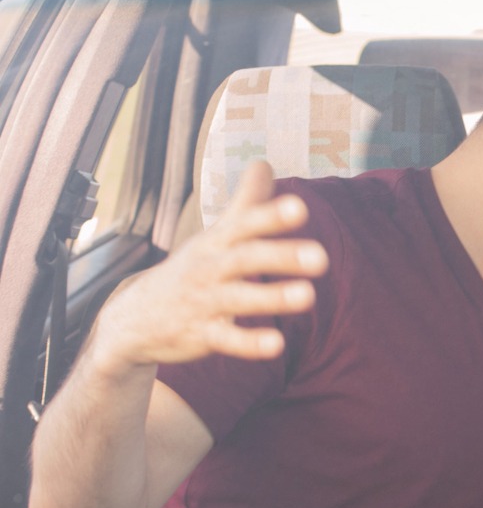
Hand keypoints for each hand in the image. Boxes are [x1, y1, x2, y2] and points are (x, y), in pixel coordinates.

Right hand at [92, 162, 328, 372]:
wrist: (135, 317)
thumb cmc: (192, 269)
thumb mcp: (215, 235)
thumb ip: (245, 203)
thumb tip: (264, 163)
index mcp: (218, 242)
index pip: (245, 223)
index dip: (270, 216)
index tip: (300, 208)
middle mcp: (211, 268)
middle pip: (246, 258)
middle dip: (281, 256)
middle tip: (320, 257)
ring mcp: (205, 302)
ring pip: (240, 298)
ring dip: (273, 297)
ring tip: (307, 296)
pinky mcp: (203, 335)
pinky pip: (228, 340)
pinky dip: (250, 343)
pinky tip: (277, 344)